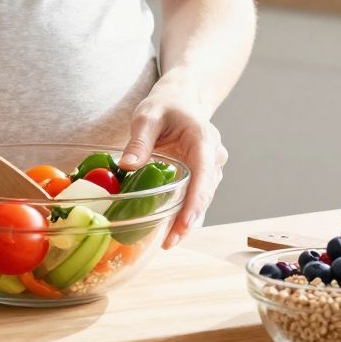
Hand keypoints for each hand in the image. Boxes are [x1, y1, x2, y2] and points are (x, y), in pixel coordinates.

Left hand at [117, 70, 226, 247]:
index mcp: (203, 140)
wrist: (183, 98)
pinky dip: (186, 212)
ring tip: (168, 242)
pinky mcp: (203, 175)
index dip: (195, 203)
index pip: (203, 175)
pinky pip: (197, 196)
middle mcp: (213, 157)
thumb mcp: (147, 115)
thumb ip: (139, 140)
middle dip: (188, 220)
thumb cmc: (166, 104)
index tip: (185, 224)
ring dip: (187, 220)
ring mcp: (211, 167)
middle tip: (169, 242)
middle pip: (204, 194)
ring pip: (203, 199)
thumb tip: (127, 166)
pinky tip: (171, 229)